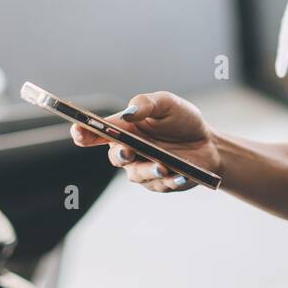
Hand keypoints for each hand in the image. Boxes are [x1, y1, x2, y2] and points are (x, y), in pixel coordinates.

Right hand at [69, 91, 220, 193]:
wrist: (208, 142)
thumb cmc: (182, 120)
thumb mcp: (166, 103)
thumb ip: (146, 103)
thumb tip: (128, 113)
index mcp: (124, 129)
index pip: (96, 133)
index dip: (83, 133)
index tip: (78, 130)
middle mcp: (129, 151)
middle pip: (115, 157)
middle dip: (119, 154)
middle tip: (127, 151)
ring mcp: (143, 169)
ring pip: (136, 175)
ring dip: (148, 170)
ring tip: (163, 166)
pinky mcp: (160, 183)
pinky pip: (161, 184)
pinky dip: (171, 180)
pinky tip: (181, 175)